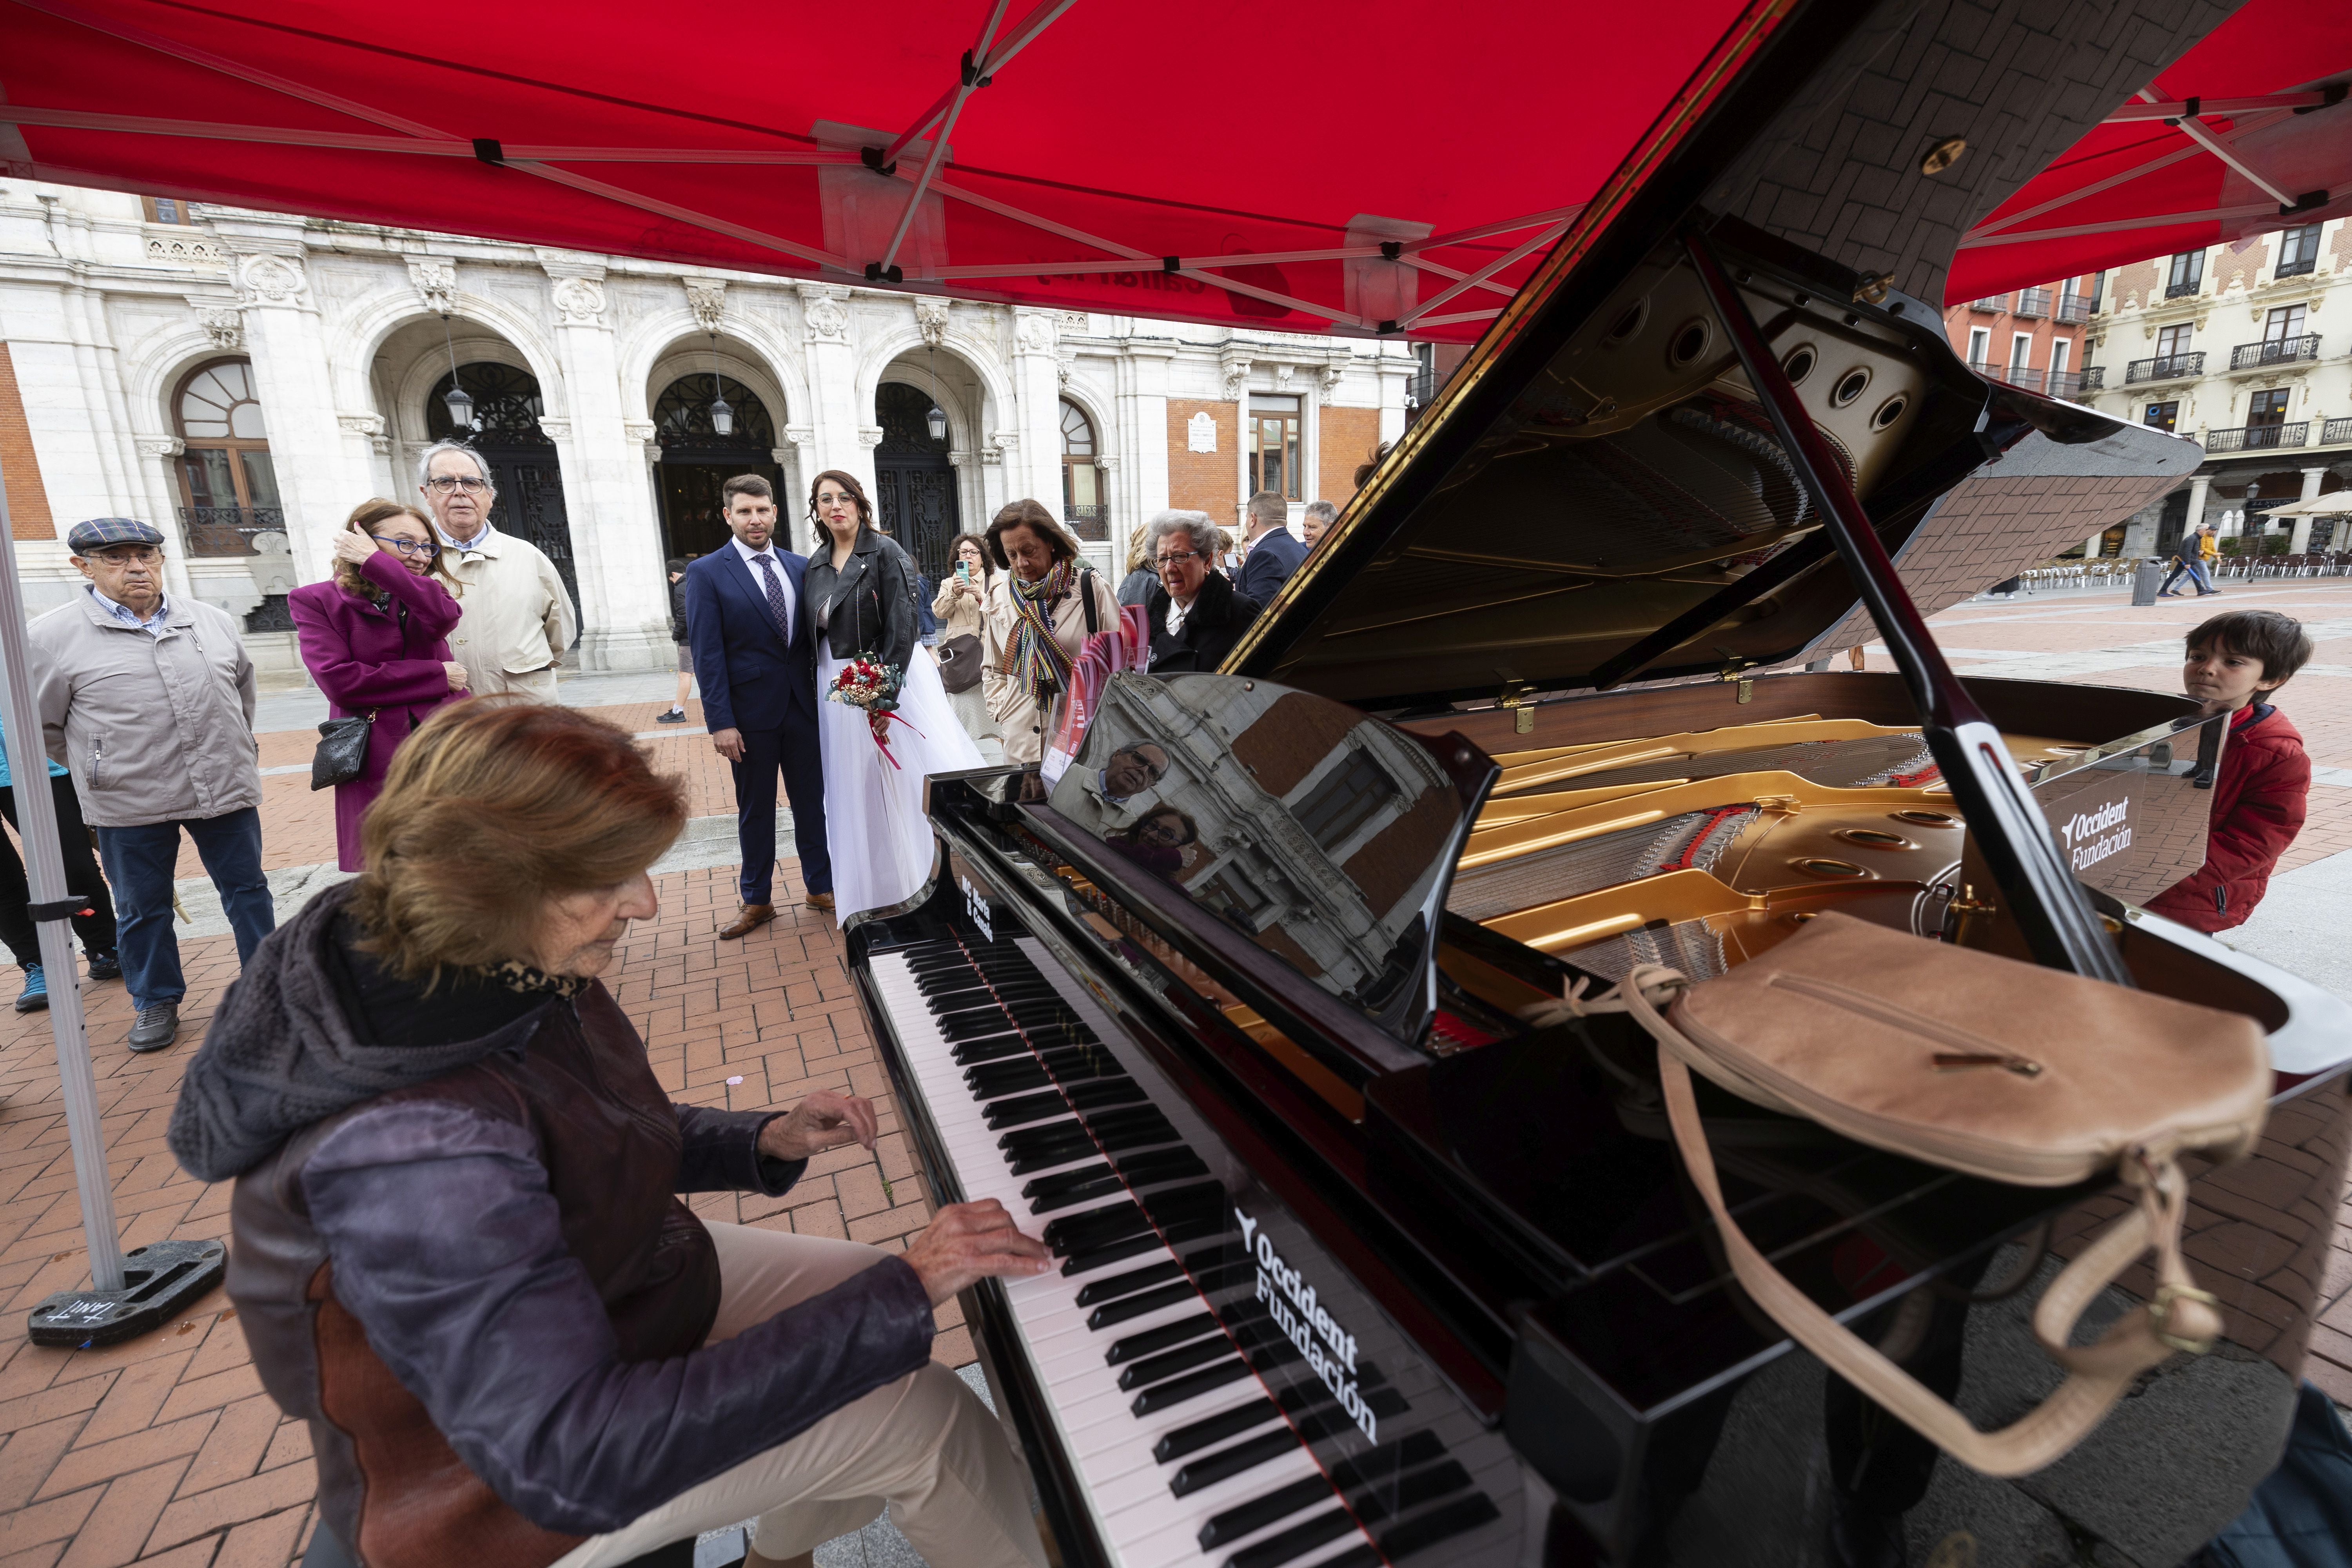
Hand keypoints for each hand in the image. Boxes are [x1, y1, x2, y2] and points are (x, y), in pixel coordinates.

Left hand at [330, 531, 376, 566]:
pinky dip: (341, 553)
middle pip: (335, 538)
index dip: (345, 534)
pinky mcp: (340, 555)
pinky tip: (347, 553)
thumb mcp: (365, 536)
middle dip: (339, 539)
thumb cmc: (368, 546)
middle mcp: (342, 541)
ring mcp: (340, 548)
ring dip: (339, 546)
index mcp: (347, 535)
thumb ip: (359, 529)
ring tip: (346, 548)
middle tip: (346, 542)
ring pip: (335, 545)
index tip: (349, 537)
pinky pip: (337, 553)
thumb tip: (356, 523)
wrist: (369, 558)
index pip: (341, 531)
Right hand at [444, 661, 469, 690]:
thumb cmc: (445, 668)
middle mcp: (465, 677)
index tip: (452, 676)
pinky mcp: (459, 688)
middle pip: (462, 680)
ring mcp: (462, 683)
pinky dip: (453, 688)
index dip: (457, 675)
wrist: (441, 674)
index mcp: (464, 671)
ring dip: (456, 684)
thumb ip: (458, 666)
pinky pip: (457, 689)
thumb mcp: (452, 663)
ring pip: (460, 684)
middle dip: (457, 680)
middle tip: (450, 679)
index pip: (462, 674)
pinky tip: (449, 685)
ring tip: (449, 682)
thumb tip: (461, 667)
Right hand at [711, 727, 744, 760]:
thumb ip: (741, 744)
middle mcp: (726, 745)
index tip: (739, 760)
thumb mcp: (738, 736)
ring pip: (724, 754)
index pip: (736, 754)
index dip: (738, 758)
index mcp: (732, 744)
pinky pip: (719, 751)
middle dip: (733, 757)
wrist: (721, 725)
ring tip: (730, 753)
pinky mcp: (716, 744)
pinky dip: (722, 752)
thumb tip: (743, 751)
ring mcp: (720, 745)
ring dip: (728, 755)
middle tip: (735, 757)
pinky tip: (724, 750)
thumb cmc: (731, 729)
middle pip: (730, 756)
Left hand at [758, 1090, 877, 1161]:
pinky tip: (864, 1134)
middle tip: (871, 1145)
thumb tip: (861, 1136)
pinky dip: (863, 1120)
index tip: (866, 1143)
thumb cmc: (790, 1141)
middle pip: (857, 1103)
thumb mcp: (813, 1143)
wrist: (777, 1136)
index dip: (861, 1125)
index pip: (847, 1109)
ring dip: (868, 1121)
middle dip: (868, 1124)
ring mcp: (830, 1098)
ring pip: (860, 1104)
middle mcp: (825, 1096)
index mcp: (816, 1104)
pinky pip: (855, 1108)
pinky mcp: (834, 1104)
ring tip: (870, 1142)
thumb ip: (837, 1137)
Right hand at [900, 1200, 1052, 1304]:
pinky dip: (1027, 1263)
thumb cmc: (922, 1267)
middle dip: (1021, 1233)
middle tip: (1033, 1245)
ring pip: (1009, 1236)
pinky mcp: (968, 1261)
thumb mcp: (942, 1236)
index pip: (992, 1205)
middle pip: (1004, 1218)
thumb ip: (966, 1230)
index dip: (1011, 1218)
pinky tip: (1038, 1266)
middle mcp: (959, 1222)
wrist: (903, 1285)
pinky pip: (1006, 1260)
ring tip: (1041, 1255)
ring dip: (1030, 1247)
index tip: (1020, 1228)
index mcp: (952, 1213)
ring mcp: (964, 1241)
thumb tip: (994, 1237)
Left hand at [957, 577, 980, 600]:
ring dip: (967, 590)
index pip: (973, 581)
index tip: (968, 577)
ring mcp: (977, 590)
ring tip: (964, 590)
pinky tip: (966, 591)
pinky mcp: (976, 593)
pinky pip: (971, 592)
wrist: (979, 595)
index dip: (971, 579)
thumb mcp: (974, 587)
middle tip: (964, 587)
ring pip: (971, 590)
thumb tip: (966, 583)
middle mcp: (977, 587)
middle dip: (967, 587)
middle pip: (971, 586)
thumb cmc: (975, 590)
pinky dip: (968, 592)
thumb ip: (971, 585)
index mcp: (976, 585)